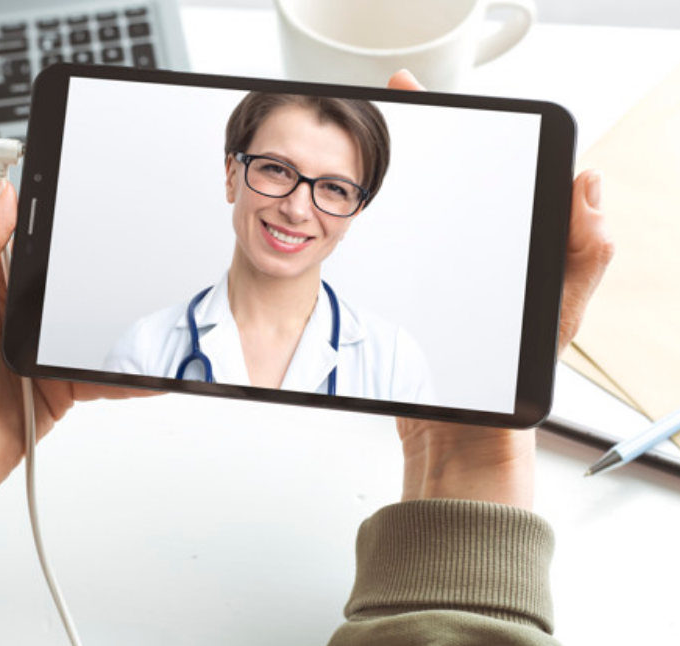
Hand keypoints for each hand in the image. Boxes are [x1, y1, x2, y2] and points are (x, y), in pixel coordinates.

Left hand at [0, 182, 148, 551]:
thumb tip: (2, 196)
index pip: (29, 239)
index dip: (55, 220)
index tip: (84, 201)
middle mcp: (17, 314)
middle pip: (70, 281)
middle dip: (99, 272)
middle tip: (129, 262)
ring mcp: (41, 351)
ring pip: (93, 326)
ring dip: (119, 322)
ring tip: (149, 310)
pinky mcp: (60, 386)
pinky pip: (101, 373)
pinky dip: (127, 373)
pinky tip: (148, 366)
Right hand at [388, 70, 613, 508]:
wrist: (458, 440)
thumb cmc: (512, 391)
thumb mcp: (556, 321)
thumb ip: (582, 258)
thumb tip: (591, 188)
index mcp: (531, 252)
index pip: (518, 172)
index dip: (490, 128)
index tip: (455, 101)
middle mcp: (496, 256)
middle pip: (468, 180)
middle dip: (436, 134)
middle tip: (407, 100)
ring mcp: (459, 274)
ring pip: (433, 209)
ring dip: (407, 173)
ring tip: (383, 141)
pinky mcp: (426, 294)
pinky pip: (410, 246)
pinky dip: (389, 221)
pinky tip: (370, 211)